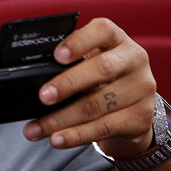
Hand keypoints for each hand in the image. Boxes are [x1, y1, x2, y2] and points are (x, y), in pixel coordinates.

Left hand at [23, 18, 156, 158]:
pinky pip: (104, 128)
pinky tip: (57, 139)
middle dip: (68, 84)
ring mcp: (142, 89)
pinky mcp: (141, 117)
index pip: (102, 30)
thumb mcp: (87, 62)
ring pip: (98, 105)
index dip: (79, 42)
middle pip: (102, 69)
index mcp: (116, 38)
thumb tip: (29, 77)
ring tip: (36, 129)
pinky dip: (75, 135)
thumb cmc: (97, 78)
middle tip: (43, 97)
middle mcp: (134, 59)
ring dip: (62, 119)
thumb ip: (67, 63)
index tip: (57, 56)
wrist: (131, 108)